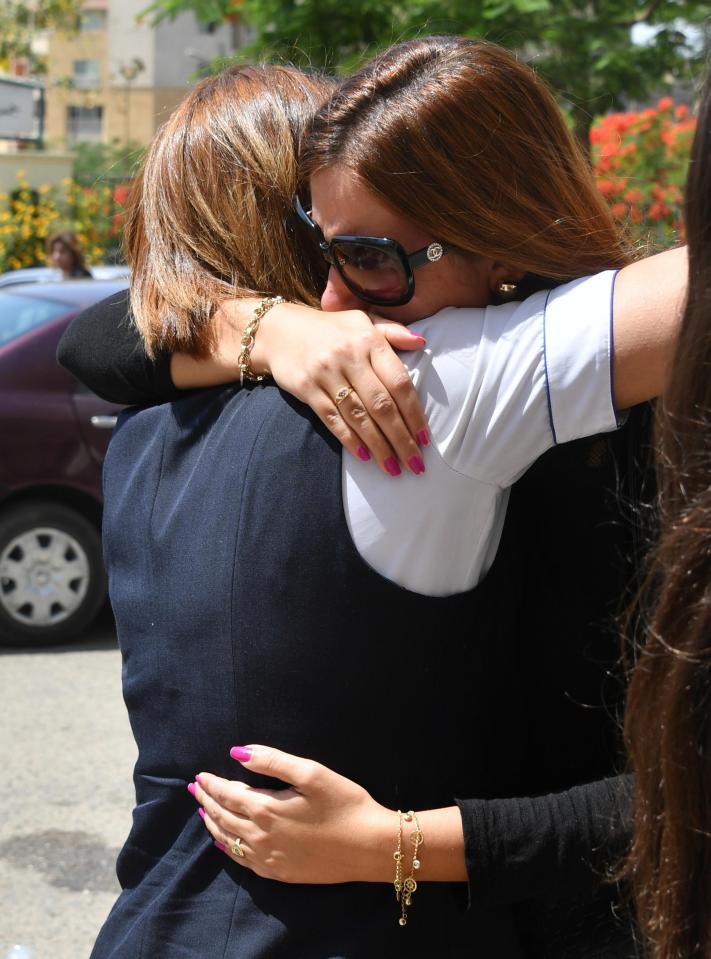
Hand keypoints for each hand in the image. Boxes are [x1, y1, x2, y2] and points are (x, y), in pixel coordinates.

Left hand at [190, 745, 395, 883]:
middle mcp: (260, 837)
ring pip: (228, 840)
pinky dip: (227, 847)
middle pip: (223, 816)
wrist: (370, 847)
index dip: (212, 783)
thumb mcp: (311, 773)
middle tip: (194, 789)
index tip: (200, 774)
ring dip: (213, 823)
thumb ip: (272, 761)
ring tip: (203, 811)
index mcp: (266, 809)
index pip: (228, 793)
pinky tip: (224, 842)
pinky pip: (242, 860)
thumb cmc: (345, 804)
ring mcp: (268, 859)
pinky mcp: (279, 873)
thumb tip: (238, 752)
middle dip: (206, 800)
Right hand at [234, 300, 429, 476]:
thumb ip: (393, 332)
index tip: (425, 438)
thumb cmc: (329, 329)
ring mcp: (326, 373)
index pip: (399, 382)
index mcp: (369, 340)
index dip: (414, 413)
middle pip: (382, 405)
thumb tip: (422, 342)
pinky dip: (350, 440)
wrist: (278, 329)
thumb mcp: (362, 321)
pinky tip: (364, 456)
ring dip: (379, 446)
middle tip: (415, 464)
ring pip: (359, 416)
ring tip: (393, 468)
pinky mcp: (306, 388)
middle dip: (401, 438)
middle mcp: (349, 356)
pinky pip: (332, 419)